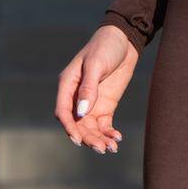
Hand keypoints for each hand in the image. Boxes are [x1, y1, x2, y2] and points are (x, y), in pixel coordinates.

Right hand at [55, 24, 138, 152]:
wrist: (124, 40)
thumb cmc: (105, 46)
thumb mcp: (96, 64)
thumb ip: (88, 88)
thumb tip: (81, 112)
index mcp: (67, 85)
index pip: (63, 112)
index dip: (69, 127)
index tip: (78, 140)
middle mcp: (76, 97)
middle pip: (78, 124)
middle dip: (88, 138)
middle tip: (102, 149)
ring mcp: (91, 103)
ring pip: (90, 128)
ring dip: (99, 139)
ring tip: (111, 148)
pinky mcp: (105, 105)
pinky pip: (103, 125)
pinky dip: (108, 133)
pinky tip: (117, 138)